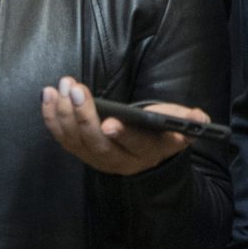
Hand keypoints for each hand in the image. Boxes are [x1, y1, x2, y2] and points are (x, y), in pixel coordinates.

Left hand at [41, 76, 205, 175]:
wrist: (147, 154)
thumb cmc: (162, 132)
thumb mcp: (180, 126)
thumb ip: (189, 121)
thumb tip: (198, 118)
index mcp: (149, 152)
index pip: (136, 145)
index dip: (123, 135)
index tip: (109, 122)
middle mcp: (121, 161)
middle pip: (98, 144)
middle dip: (84, 117)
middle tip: (77, 90)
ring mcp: (98, 159)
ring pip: (76, 141)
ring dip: (65, 113)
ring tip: (63, 86)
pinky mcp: (81, 152)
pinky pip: (62, 137)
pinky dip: (52, 117)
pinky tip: (49, 95)